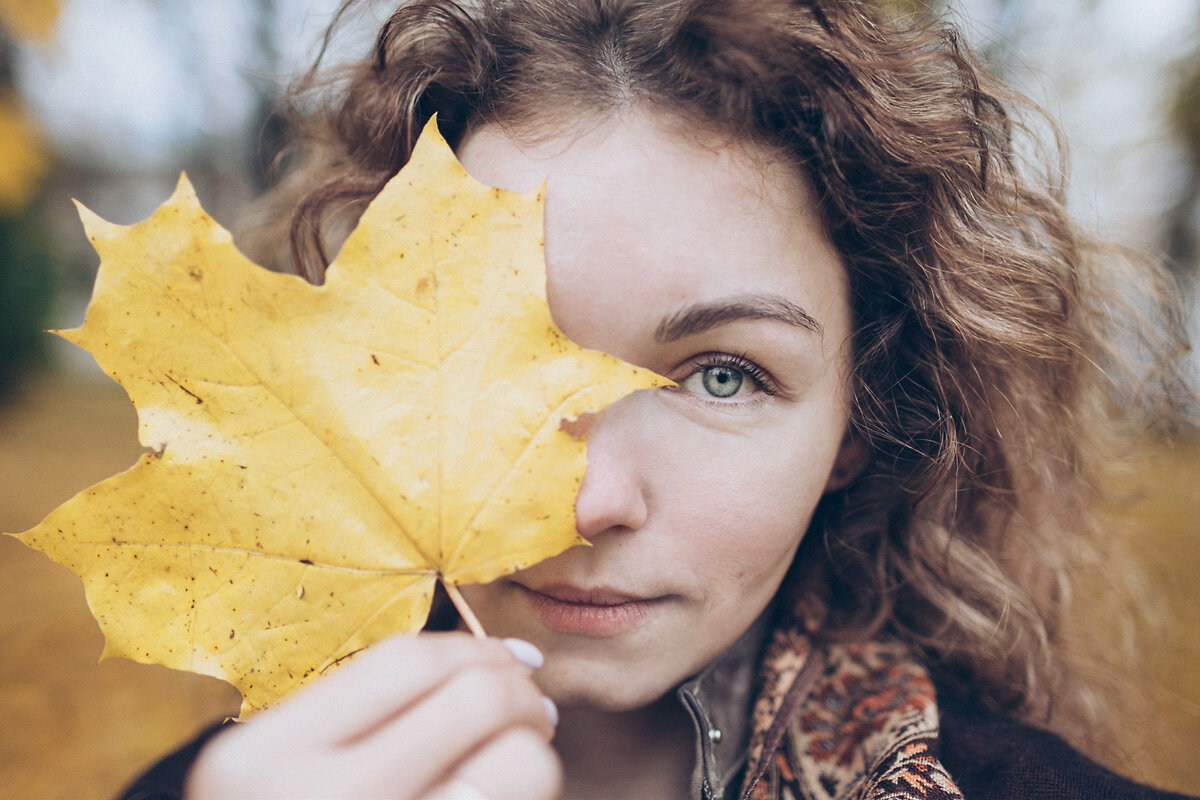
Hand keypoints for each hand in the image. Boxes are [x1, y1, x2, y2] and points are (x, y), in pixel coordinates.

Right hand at [184, 633, 559, 799]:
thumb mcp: (285, 767)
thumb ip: (366, 714)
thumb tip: (508, 660)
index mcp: (264, 756)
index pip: (404, 662)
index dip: (473, 648)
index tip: (505, 658)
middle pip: (475, 700)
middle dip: (520, 693)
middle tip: (529, 710)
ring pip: (521, 761)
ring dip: (532, 750)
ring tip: (519, 759)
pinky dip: (523, 792)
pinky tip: (502, 795)